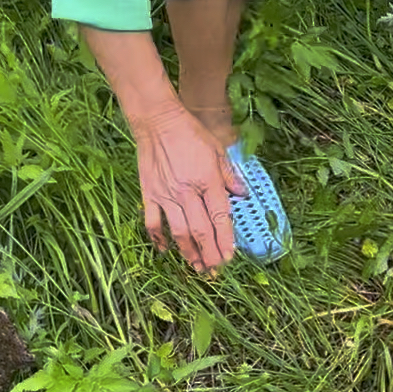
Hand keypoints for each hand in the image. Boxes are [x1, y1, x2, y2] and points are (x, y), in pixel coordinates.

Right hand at [131, 98, 246, 274]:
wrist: (157, 120)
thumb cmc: (190, 132)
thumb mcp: (217, 150)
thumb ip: (230, 175)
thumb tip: (242, 195)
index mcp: (208, 181)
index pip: (220, 218)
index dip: (225, 240)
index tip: (229, 257)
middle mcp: (188, 192)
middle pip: (201, 231)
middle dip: (210, 254)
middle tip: (216, 271)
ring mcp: (166, 195)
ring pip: (179, 232)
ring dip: (189, 252)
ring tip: (197, 267)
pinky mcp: (149, 194)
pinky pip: (152, 222)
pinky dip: (158, 238)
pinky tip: (164, 250)